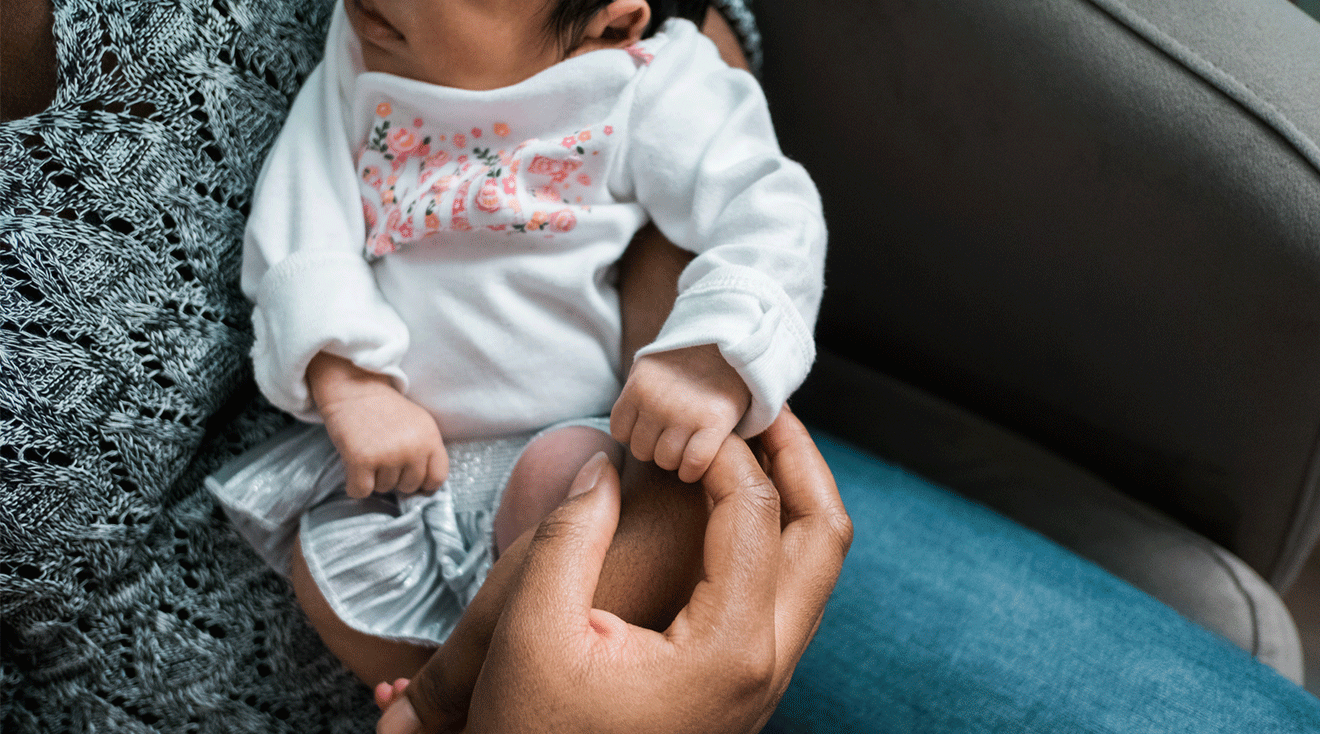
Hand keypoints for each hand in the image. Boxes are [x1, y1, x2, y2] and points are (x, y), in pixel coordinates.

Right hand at [308, 352, 447, 497]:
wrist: (354, 388)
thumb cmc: (384, 408)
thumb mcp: (419, 423)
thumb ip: (426, 451)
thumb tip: (427, 486)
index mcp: (430, 439)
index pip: (437, 478)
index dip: (423, 482)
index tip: (411, 475)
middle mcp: (413, 449)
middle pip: (409, 487)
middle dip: (395, 477)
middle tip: (383, 454)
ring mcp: (388, 456)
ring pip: (384, 489)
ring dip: (374, 477)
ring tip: (369, 451)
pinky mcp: (361, 460)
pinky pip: (361, 491)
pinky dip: (354, 484)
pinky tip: (354, 465)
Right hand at [378, 407, 852, 733]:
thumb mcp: (534, 632)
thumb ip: (573, 536)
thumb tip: (605, 466)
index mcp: (728, 648)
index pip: (754, 512)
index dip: (722, 449)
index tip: (681, 422)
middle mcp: (766, 666)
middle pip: (824, 537)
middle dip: (799, 460)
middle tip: (763, 407)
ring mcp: (763, 682)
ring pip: (816, 571)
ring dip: (793, 499)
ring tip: (750, 447)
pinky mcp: (745, 688)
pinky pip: (787, 598)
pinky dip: (773, 540)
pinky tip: (725, 513)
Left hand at [611, 344, 751, 482]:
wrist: (732, 344)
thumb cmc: (689, 360)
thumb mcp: (651, 366)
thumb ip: (634, 394)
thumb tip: (623, 428)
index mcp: (638, 387)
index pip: (620, 432)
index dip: (636, 433)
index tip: (651, 427)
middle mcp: (657, 402)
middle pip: (641, 450)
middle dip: (655, 446)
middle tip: (672, 434)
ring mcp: (685, 414)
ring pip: (665, 461)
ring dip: (675, 459)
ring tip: (687, 443)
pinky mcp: (714, 424)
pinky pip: (693, 465)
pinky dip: (692, 470)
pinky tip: (697, 461)